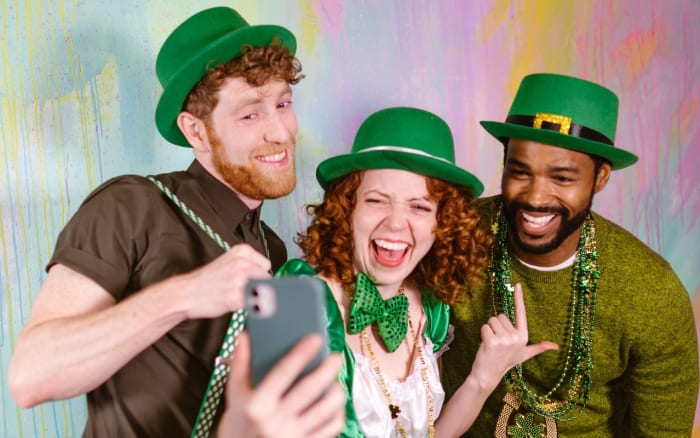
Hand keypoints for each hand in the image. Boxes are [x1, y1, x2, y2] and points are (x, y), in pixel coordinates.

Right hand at [180, 244, 271, 319]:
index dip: (258, 274)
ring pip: (260, 292)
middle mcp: (242, 263)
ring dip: (251, 297)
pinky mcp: (236, 297)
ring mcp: (239, 280)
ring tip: (235, 294)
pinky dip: (244, 306)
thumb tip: (271, 279)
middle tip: (240, 289)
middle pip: (266, 279)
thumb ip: (249, 266)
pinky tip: (231, 302)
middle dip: (257, 286)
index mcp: (242, 251)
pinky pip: (251, 304)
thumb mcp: (229, 262)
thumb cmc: (208, 279)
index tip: (248, 279)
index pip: (266, 265)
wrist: (187, 292)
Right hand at [217, 332, 345, 437]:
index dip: (301, 354)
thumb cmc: (239, 422)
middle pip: (309, 390)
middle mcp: (275, 420)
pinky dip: (337, 414)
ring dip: (336, 391)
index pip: (283, 373)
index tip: (316, 338)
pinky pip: (329, 429)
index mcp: (257, 404)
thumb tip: (245, 336)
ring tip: (337, 380)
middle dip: (327, 370)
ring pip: (324, 410)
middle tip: (336, 356)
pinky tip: (335, 404)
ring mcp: (291, 435)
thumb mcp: (234, 394)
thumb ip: (240, 364)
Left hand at [470, 283, 557, 390]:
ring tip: (492, 344)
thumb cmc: (506, 362)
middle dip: (496, 327)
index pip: (521, 313)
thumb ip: (539, 348)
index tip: (517, 284)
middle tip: (497, 342)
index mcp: (524, 336)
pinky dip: (482, 334)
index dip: (519, 298)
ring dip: (489, 330)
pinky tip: (486, 345)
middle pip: (500, 316)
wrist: (489, 375)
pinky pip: (484, 327)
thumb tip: (556, 347)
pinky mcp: (492, 341)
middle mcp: (516, 337)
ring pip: (491, 321)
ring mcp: (505, 339)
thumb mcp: (524, 354)